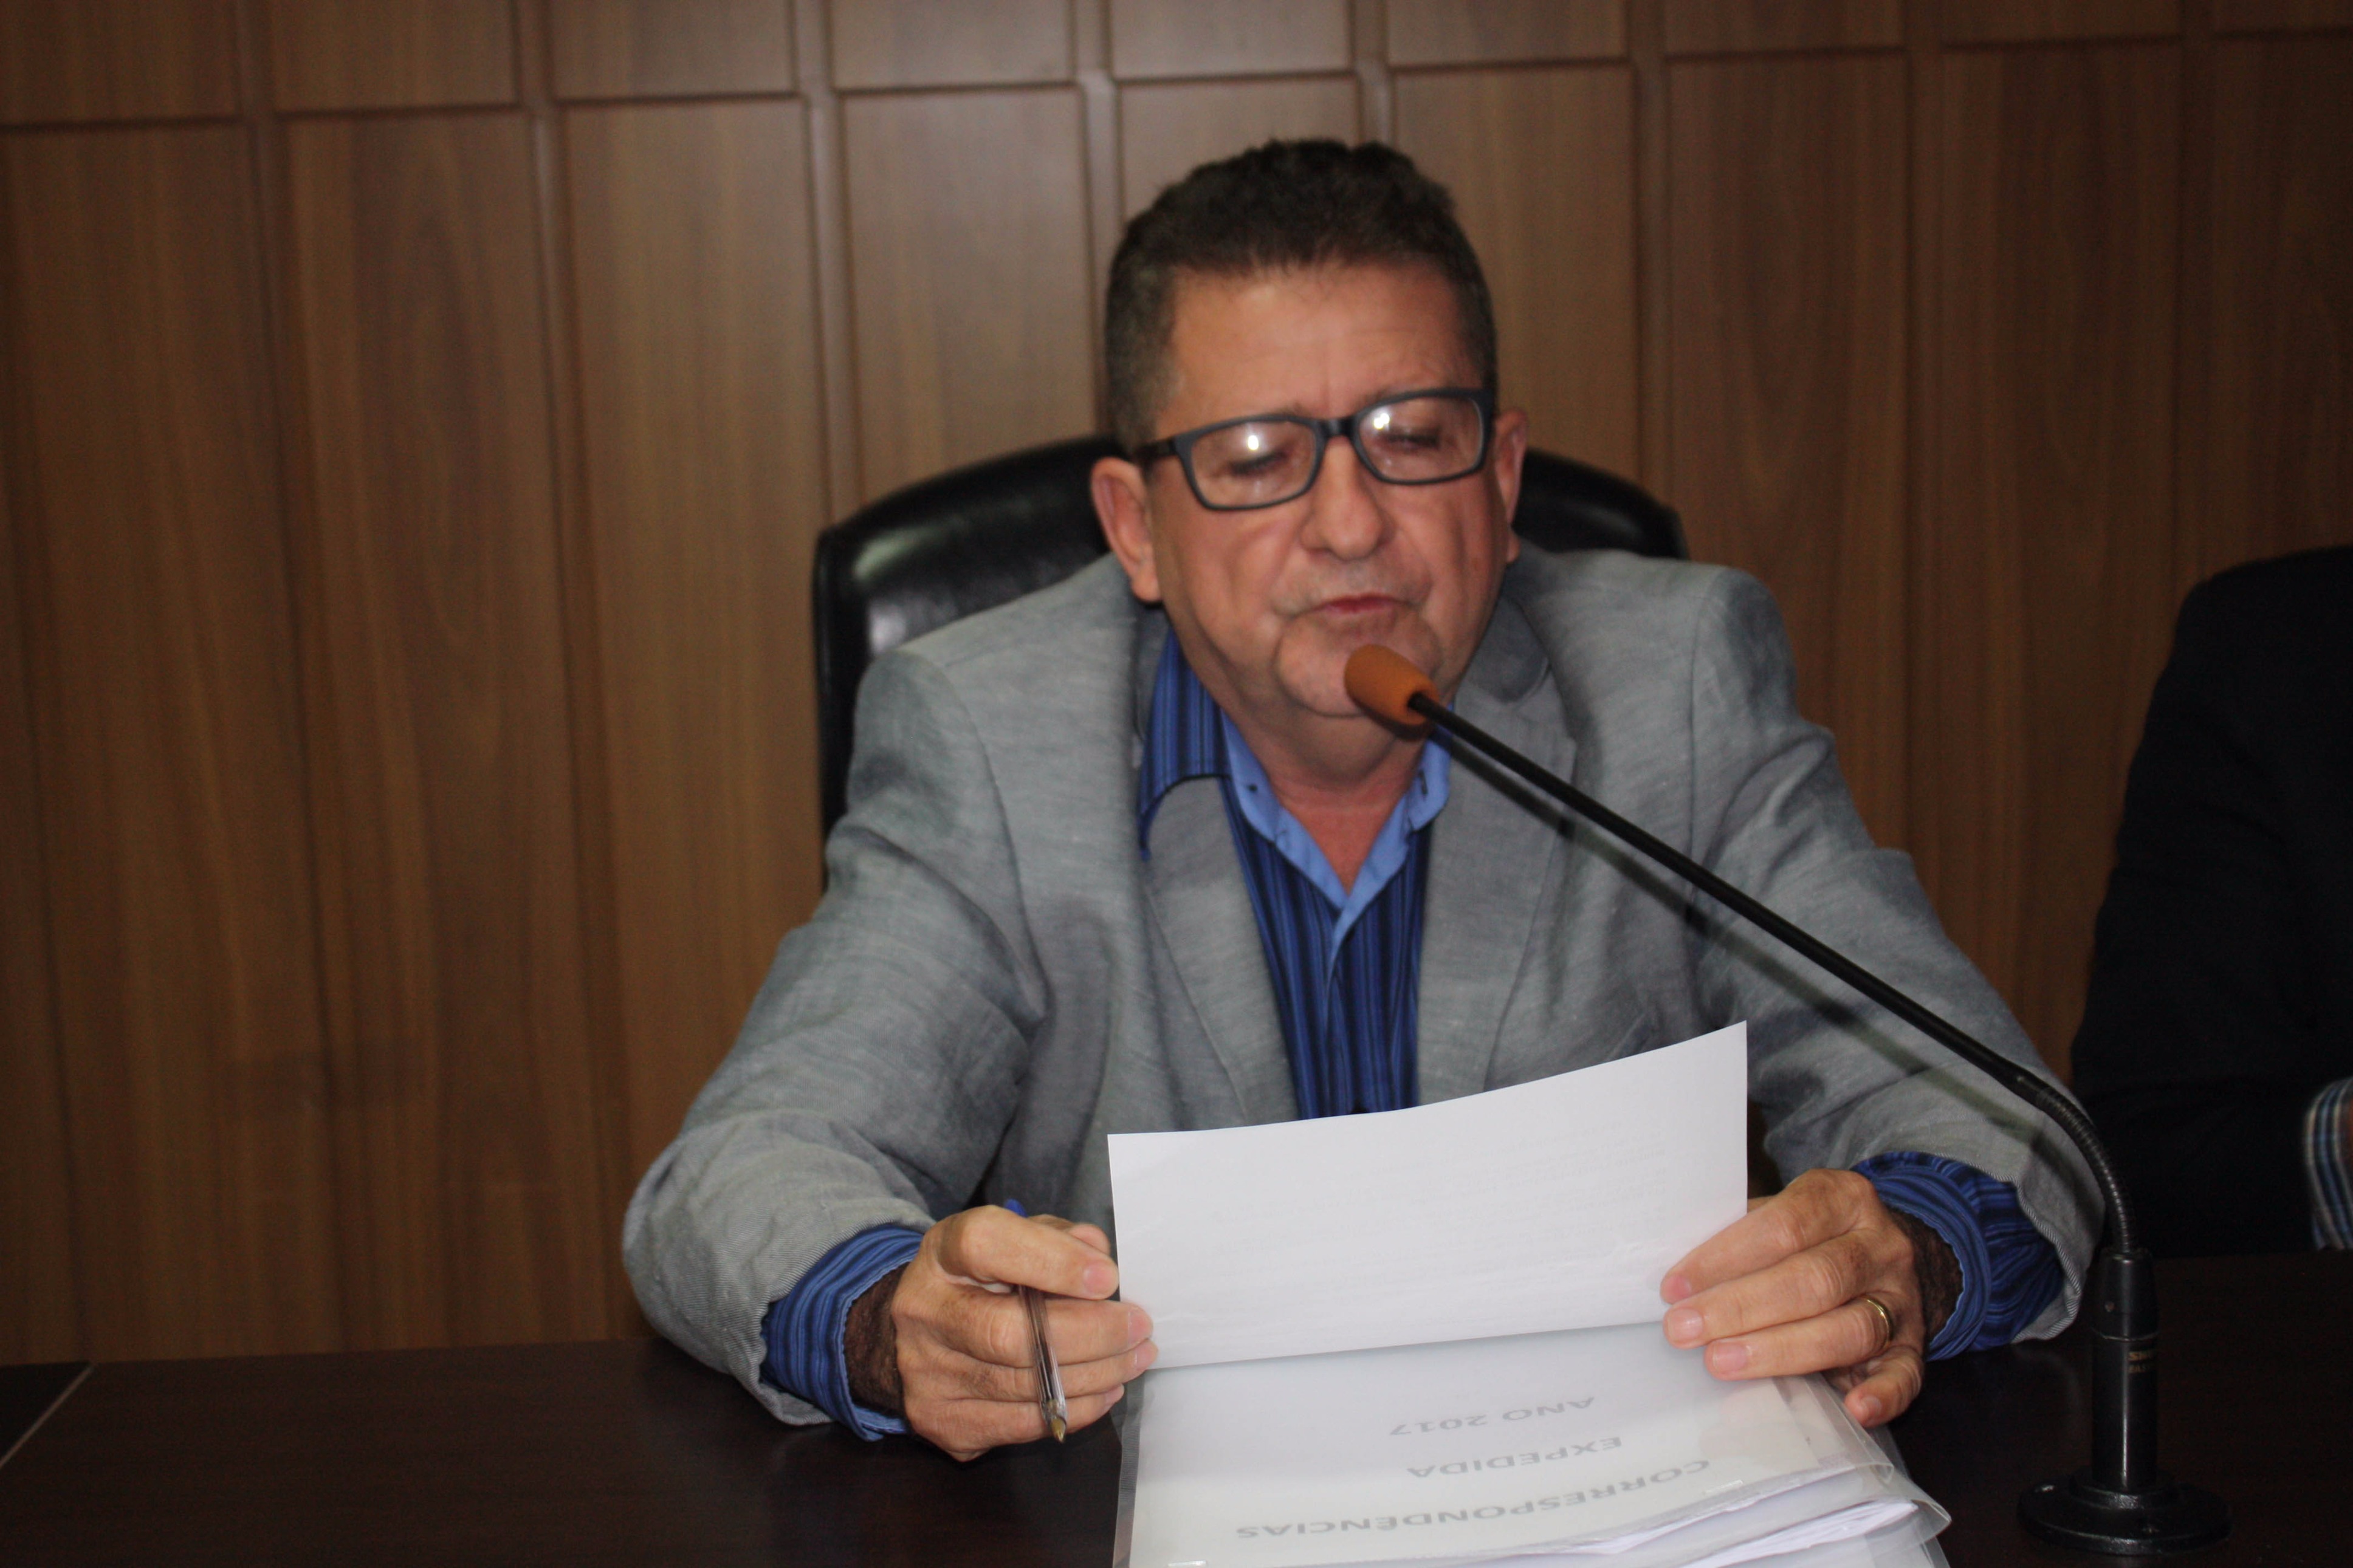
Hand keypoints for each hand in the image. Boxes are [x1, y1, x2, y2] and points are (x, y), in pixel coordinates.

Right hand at [846, 1205, 1156, 1459]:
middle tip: (1139, 1326)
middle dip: (1091, 1334)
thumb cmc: (985, 1278)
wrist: (920, 1333)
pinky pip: (1021, 1424)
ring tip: (1134, 1358)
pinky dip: (1075, 1410)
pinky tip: (1105, 1390)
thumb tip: (1097, 1256)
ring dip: (1096, 1374)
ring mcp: (928, 1372)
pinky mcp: (941, 1420)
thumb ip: (1057, 1238)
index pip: (988, 1246)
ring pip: (1023, 1386)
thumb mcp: (1017, 1238)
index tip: (1108, 1278)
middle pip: (1009, 1333)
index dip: (1053, 1261)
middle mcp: (924, 1311)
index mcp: (943, 1253)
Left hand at [1658, 1168, 1958, 1427]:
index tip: (1675, 1287)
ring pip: (1851, 1328)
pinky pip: (1907, 1373)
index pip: (1783, 1226)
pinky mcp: (1916, 1347)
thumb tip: (1679, 1280)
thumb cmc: (1813, 1238)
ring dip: (1782, 1350)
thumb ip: (1740, 1236)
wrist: (1895, 1254)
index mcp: (1843, 1199)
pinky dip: (1883, 1394)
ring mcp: (1902, 1298)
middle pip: (1813, 1279)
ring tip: (1723, 1362)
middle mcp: (1880, 1246)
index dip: (1725, 1257)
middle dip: (1741, 1307)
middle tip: (1686, 1329)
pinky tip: (1853, 1408)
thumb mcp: (1782, 1214)